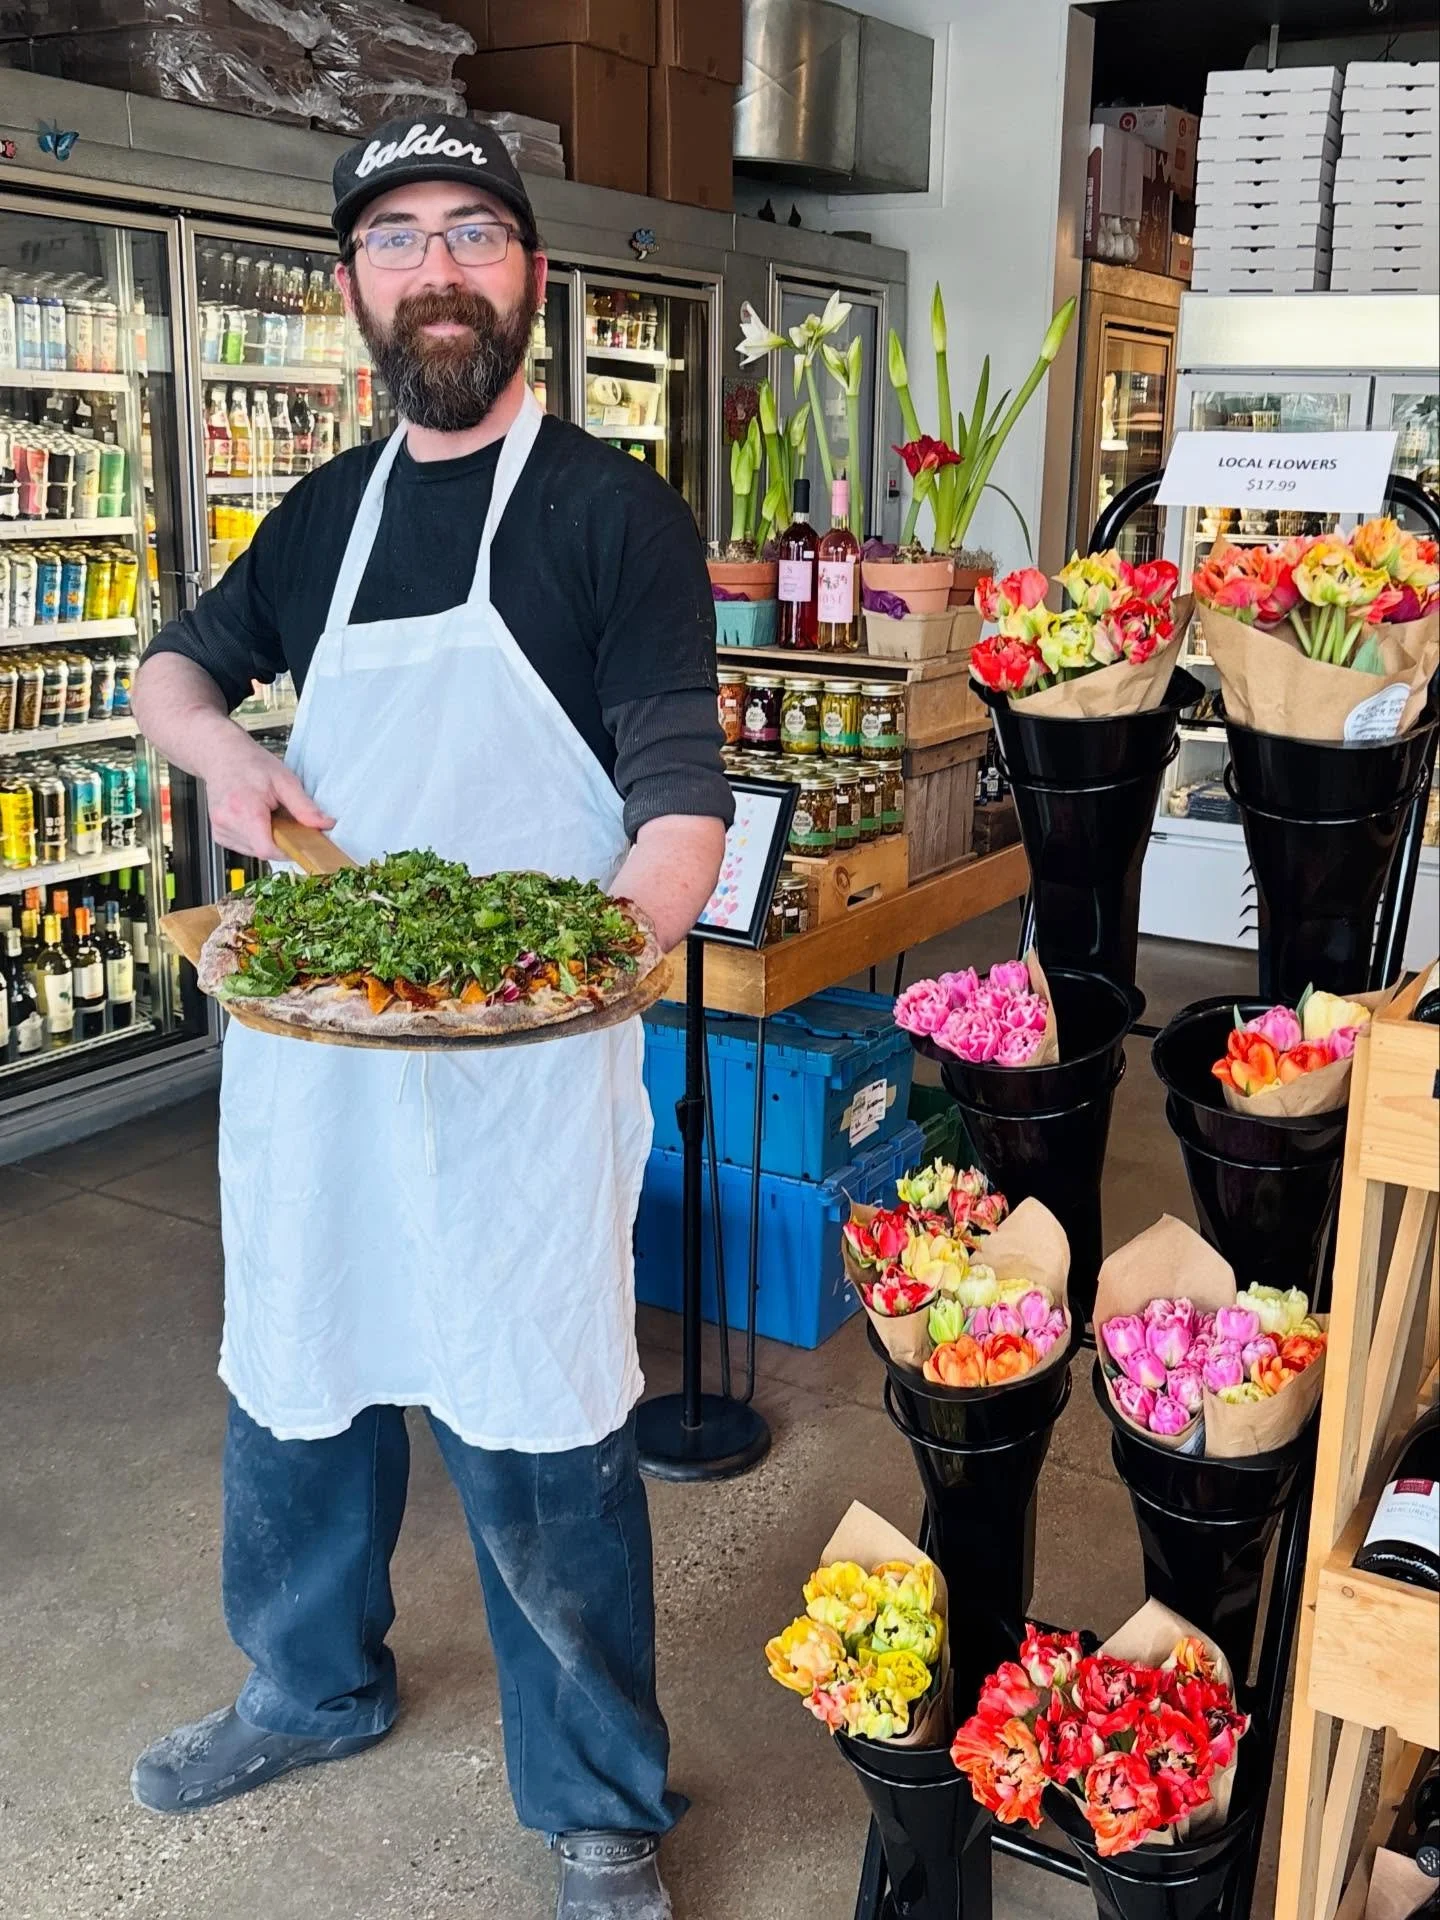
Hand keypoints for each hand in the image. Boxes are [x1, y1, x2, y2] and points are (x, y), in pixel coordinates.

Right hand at [200, 723, 334, 861]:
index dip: (287, 849)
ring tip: (267, 816)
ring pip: (253, 851)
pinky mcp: (219, 834)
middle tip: (284, 820)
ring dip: (267, 840)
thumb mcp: (284, 780)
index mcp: (244, 809)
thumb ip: (304, 806)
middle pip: (262, 851)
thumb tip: (325, 824)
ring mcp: (220, 829)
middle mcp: (227, 821)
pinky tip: (256, 820)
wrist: (222, 755)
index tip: (299, 841)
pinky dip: (255, 838)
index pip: (267, 849)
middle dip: (279, 841)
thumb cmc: (250, 763)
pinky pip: (244, 847)